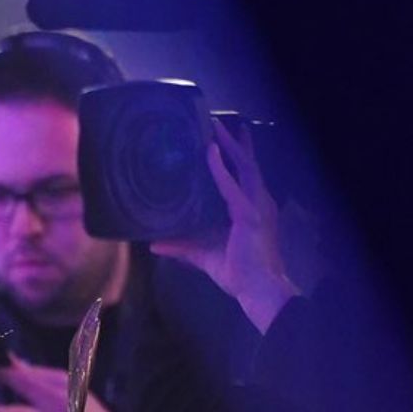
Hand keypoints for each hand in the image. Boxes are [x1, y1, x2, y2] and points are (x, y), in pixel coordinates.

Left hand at [151, 119, 297, 331]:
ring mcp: (256, 207)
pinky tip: (210, 151)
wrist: (257, 290)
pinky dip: (219, 167)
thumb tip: (154, 244)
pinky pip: (231, 185)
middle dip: (236, 142)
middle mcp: (258, 203)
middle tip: (221, 121)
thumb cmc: (237, 273)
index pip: (247, 175)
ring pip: (245, 167)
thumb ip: (181, 246)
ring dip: (230, 145)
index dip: (239, 155)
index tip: (229, 136)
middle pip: (248, 165)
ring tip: (217, 126)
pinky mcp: (248, 214)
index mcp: (253, 209)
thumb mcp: (203, 254)